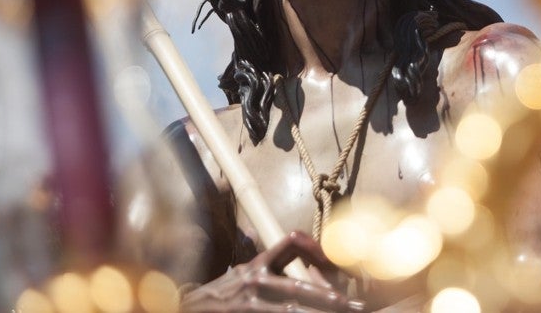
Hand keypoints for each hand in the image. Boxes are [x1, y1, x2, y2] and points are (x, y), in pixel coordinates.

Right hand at [180, 232, 362, 311]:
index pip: (292, 244)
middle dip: (329, 298)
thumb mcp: (240, 273)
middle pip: (299, 288)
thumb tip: (279, 235)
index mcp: (259, 265)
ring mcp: (251, 302)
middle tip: (354, 305)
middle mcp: (256, 281)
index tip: (337, 263)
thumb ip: (264, 259)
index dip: (316, 250)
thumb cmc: (220, 294)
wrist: (187, 308)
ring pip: (292, 310)